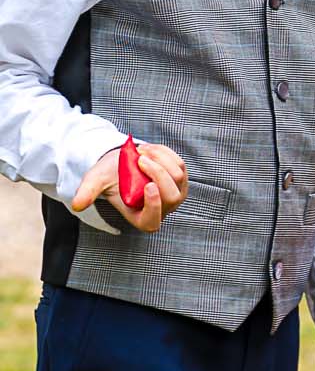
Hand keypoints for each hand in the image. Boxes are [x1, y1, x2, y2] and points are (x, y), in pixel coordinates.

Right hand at [71, 141, 188, 231]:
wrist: (121, 162)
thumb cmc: (109, 176)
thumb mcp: (96, 182)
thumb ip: (87, 193)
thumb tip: (77, 205)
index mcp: (141, 219)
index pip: (153, 220)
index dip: (154, 206)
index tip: (149, 186)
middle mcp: (163, 210)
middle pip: (172, 196)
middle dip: (158, 174)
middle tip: (140, 159)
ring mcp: (175, 195)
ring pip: (177, 176)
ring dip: (158, 159)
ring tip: (140, 153)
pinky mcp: (181, 180)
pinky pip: (179, 164)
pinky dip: (164, 153)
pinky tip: (149, 151)